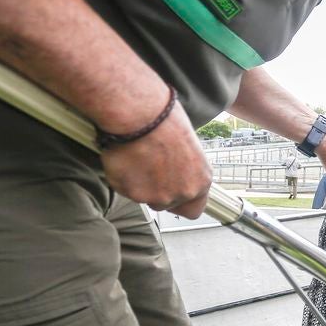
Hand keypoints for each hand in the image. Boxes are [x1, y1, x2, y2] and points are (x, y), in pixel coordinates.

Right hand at [100, 102, 210, 216]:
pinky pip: (125, 191)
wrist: (141, 116)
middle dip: (156, 190)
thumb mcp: (190, 147)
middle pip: (166, 204)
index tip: (170, 189)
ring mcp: (159, 196)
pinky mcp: (135, 194)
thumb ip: (186, 169)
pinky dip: (123, 178)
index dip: (180, 201)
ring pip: (145, 198)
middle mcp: (184, 193)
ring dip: (140, 184)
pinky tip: (126, 158)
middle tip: (148, 167)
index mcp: (202, 181)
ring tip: (137, 159)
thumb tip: (175, 171)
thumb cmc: (166, 121)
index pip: (194, 210)